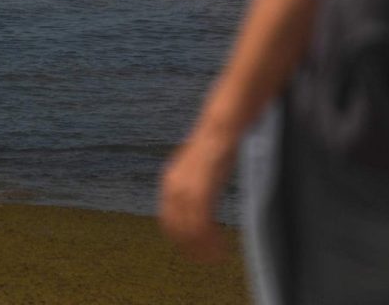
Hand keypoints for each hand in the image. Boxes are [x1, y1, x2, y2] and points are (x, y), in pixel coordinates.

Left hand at [159, 127, 236, 260]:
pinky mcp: (201, 190)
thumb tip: (196, 205)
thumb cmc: (212, 147)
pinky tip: (221, 246)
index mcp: (169, 183)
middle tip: (208, 260)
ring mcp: (185, 189)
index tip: (193, 252)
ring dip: (203, 248)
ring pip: (189, 230)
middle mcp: (173, 188)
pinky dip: (211, 240)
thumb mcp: (195, 169)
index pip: (167, 220)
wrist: (219, 129)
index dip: (179, 239)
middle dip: (191, 248)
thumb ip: (191, 186)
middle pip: (176, 229)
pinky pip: (202, 224)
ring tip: (217, 257)